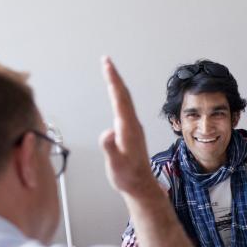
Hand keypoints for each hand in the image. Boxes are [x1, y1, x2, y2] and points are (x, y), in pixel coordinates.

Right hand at [99, 57, 164, 199]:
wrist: (140, 186)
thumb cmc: (127, 177)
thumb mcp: (116, 165)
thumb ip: (110, 149)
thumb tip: (106, 133)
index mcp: (127, 128)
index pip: (119, 98)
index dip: (112, 80)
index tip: (107, 64)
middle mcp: (132, 124)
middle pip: (123, 94)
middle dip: (114, 76)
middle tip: (106, 60)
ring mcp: (132, 127)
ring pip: (125, 100)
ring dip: (117, 84)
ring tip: (109, 72)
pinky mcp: (131, 131)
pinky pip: (124, 107)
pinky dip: (118, 95)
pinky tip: (115, 94)